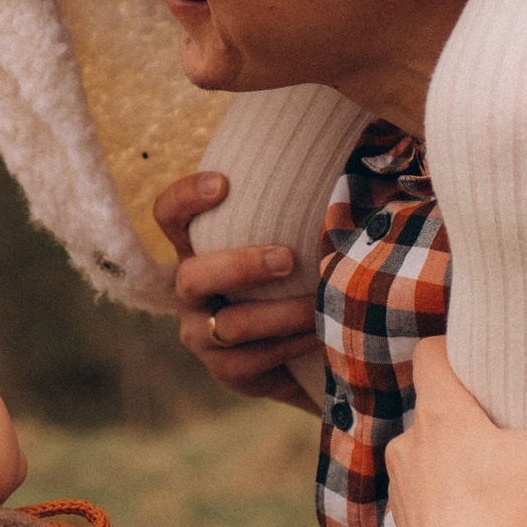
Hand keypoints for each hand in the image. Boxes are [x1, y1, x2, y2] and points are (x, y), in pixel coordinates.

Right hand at [153, 174, 318, 402]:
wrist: (306, 348)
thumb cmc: (297, 275)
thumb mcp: (290, 239)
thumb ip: (298, 208)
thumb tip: (356, 154)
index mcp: (197, 247)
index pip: (169, 216)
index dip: (186, 198)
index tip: (225, 183)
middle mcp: (190, 291)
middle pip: (192, 276)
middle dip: (240, 267)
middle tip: (288, 259)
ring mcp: (202, 334)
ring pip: (230, 325)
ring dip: (281, 313)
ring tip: (322, 303)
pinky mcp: (227, 372)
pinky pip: (254, 360)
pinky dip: (292, 344)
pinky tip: (322, 333)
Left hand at [385, 316, 526, 526]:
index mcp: (438, 418)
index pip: (429, 353)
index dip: (457, 347)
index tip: (493, 354)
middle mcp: (408, 450)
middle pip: (434, 406)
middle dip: (470, 405)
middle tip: (515, 411)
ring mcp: (403, 497)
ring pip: (428, 455)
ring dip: (458, 455)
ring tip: (505, 467)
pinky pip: (426, 500)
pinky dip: (450, 499)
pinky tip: (488, 517)